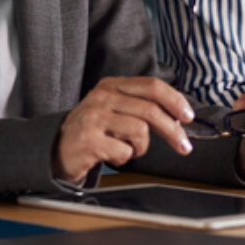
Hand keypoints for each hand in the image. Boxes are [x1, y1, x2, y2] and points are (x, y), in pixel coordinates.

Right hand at [54, 78, 193, 181]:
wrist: (55, 148)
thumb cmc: (92, 130)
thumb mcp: (113, 109)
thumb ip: (140, 107)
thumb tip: (177, 116)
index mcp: (111, 85)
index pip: (151, 86)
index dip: (174, 100)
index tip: (188, 116)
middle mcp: (102, 97)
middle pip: (151, 109)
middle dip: (173, 130)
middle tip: (183, 146)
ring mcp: (94, 117)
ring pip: (140, 131)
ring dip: (140, 147)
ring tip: (127, 149)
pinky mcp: (90, 140)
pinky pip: (124, 151)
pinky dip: (123, 158)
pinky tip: (111, 155)